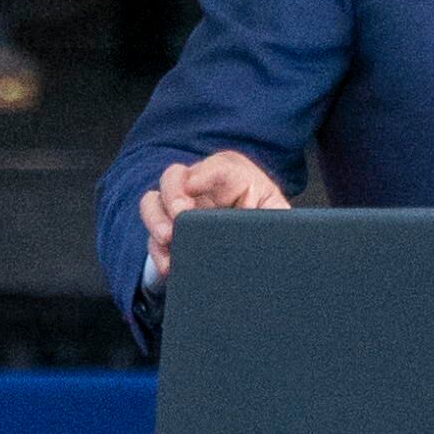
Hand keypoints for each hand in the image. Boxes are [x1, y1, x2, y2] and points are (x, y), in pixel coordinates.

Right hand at [137, 148, 288, 280]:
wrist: (256, 248)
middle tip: (180, 216)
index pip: (218, 168)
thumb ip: (279, 220)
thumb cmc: (267, 225)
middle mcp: (202, 187)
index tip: (193, 187)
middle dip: (173, 194)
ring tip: (168, 239)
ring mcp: (181, 208)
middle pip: (175, 176)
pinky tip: (169, 265)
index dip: (205, 174)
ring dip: (156, 219)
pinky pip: (152, 237)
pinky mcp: (169, 232)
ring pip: (153, 202)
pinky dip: (157, 251)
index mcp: (234, 176)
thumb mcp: (277, 219)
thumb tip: (282, 231)